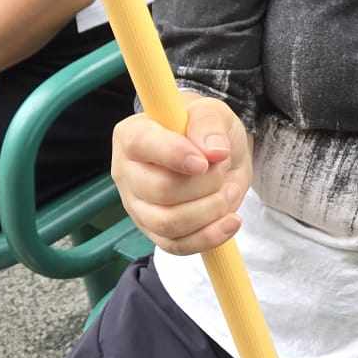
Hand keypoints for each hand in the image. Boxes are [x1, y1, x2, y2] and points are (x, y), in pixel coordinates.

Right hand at [112, 98, 252, 255]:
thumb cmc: (203, 129)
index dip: (175, 154)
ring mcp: (137, 206)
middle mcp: (126, 173)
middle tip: (224, 168)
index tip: (205, 161)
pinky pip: (178, 246)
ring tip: (230, 191)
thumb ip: (209, 123)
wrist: (213, 154)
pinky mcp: (155, 231)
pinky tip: (231, 220)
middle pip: (161, 190)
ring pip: (169, 222)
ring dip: (210, 210)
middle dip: (205, 183)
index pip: (142, 145)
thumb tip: (214, 151)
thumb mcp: (211, 112)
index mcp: (132, 135)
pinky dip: (210, 237)